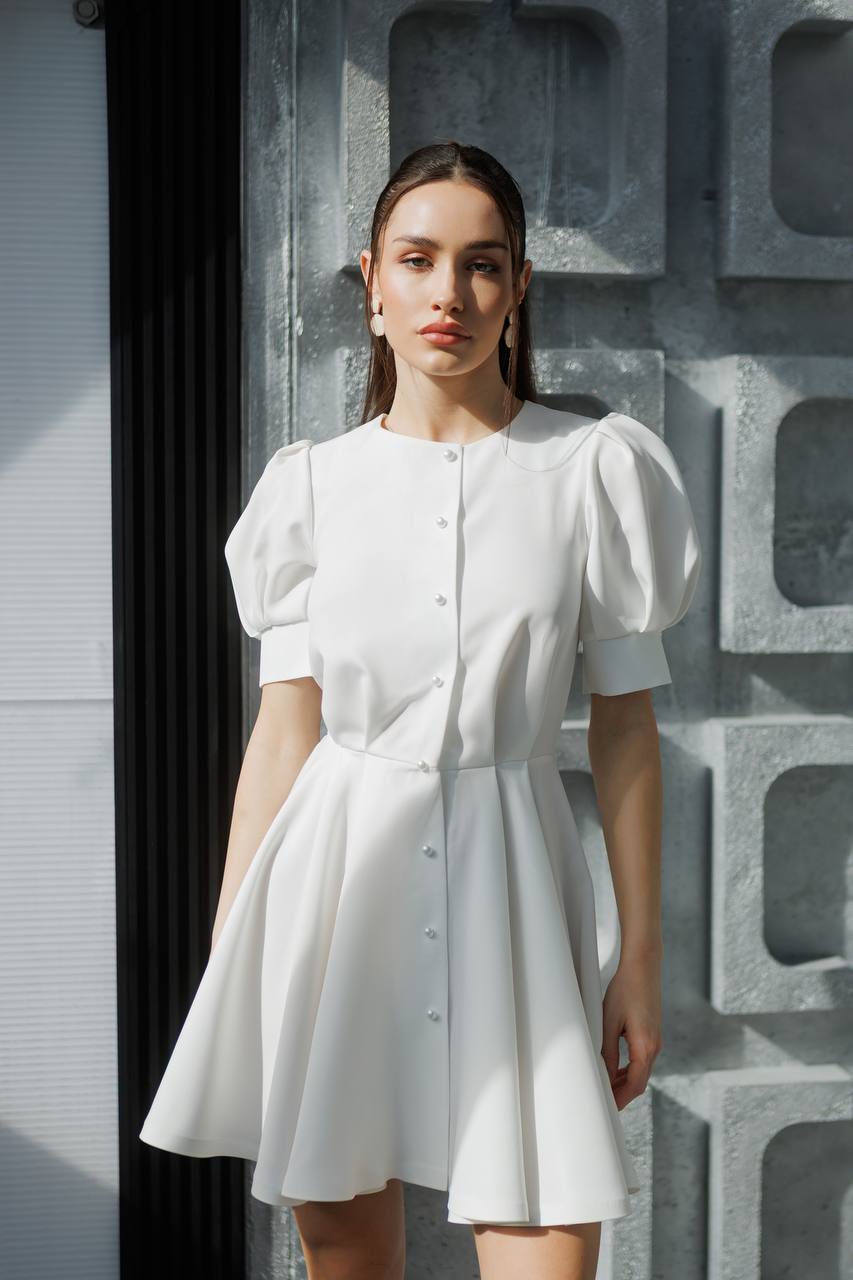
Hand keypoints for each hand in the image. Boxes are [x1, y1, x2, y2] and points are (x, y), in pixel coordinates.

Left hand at [600, 952, 662, 1110]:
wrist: (643, 967)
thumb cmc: (625, 990)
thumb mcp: (610, 1021)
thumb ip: (607, 1052)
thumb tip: (604, 1076)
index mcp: (645, 1046)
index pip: (635, 1086)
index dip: (620, 1100)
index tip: (607, 1109)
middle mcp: (655, 1046)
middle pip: (640, 1082)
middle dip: (622, 1095)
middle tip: (603, 1103)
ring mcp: (656, 1041)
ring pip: (641, 1072)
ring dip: (625, 1082)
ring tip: (606, 1088)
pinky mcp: (653, 1034)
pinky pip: (642, 1060)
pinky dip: (630, 1069)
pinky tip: (616, 1069)